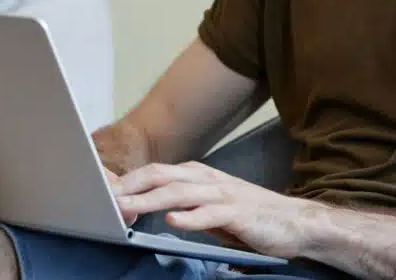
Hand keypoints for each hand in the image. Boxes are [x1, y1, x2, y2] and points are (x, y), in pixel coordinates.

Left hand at [113, 161, 323, 258]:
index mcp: (196, 175)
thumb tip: (141, 206)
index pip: (154, 173)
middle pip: (160, 176)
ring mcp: (223, 194)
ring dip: (150, 200)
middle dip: (130, 186)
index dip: (126, 180)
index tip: (100, 189)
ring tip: (126, 208)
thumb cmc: (248, 215)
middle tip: (104, 197)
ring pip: (180, 193)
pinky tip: (173, 222)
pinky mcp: (240, 213)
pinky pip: (211, 214)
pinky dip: (191, 218)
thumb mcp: (208, 205)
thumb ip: (179, 204)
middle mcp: (206, 179)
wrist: (295, 222)